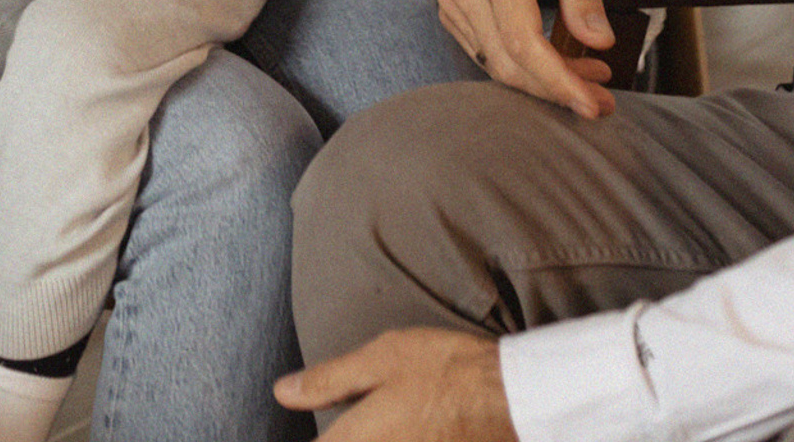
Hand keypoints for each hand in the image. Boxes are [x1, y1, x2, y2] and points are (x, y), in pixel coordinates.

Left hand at [275, 330, 515, 438]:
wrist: (509, 398)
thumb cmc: (445, 370)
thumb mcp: (381, 359)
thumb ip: (328, 381)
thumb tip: (283, 393)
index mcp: (359, 438)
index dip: (312, 440)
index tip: (313, 432)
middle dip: (336, 439)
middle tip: (343, 424)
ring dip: (362, 439)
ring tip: (370, 424)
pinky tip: (391, 431)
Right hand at [435, 0, 615, 117]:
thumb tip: (600, 43)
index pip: (525, 44)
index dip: (560, 82)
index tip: (594, 104)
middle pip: (509, 64)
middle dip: (557, 90)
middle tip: (601, 97)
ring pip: (495, 64)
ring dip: (541, 80)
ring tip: (585, 76)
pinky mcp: (450, 5)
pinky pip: (483, 50)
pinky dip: (519, 64)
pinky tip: (552, 60)